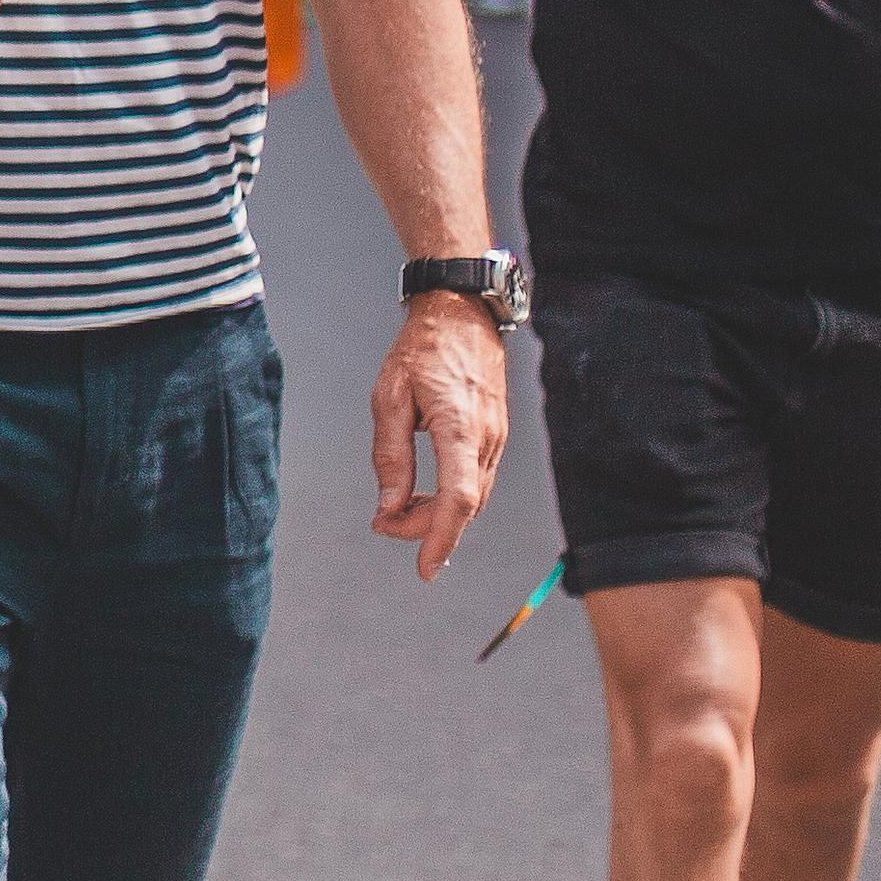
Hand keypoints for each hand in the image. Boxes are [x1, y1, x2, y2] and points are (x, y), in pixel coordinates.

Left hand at [371, 296, 505, 580]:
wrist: (460, 313)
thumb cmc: (421, 349)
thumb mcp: (390, 397)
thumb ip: (391, 456)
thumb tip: (390, 507)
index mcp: (460, 426)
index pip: (459, 498)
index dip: (442, 537)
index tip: (425, 568)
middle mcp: (487, 437)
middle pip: (465, 505)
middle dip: (426, 528)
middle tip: (383, 525)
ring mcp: (497, 437)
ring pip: (472, 496)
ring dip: (438, 514)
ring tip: (397, 513)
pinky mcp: (496, 434)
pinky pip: (476, 479)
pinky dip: (451, 497)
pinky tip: (424, 496)